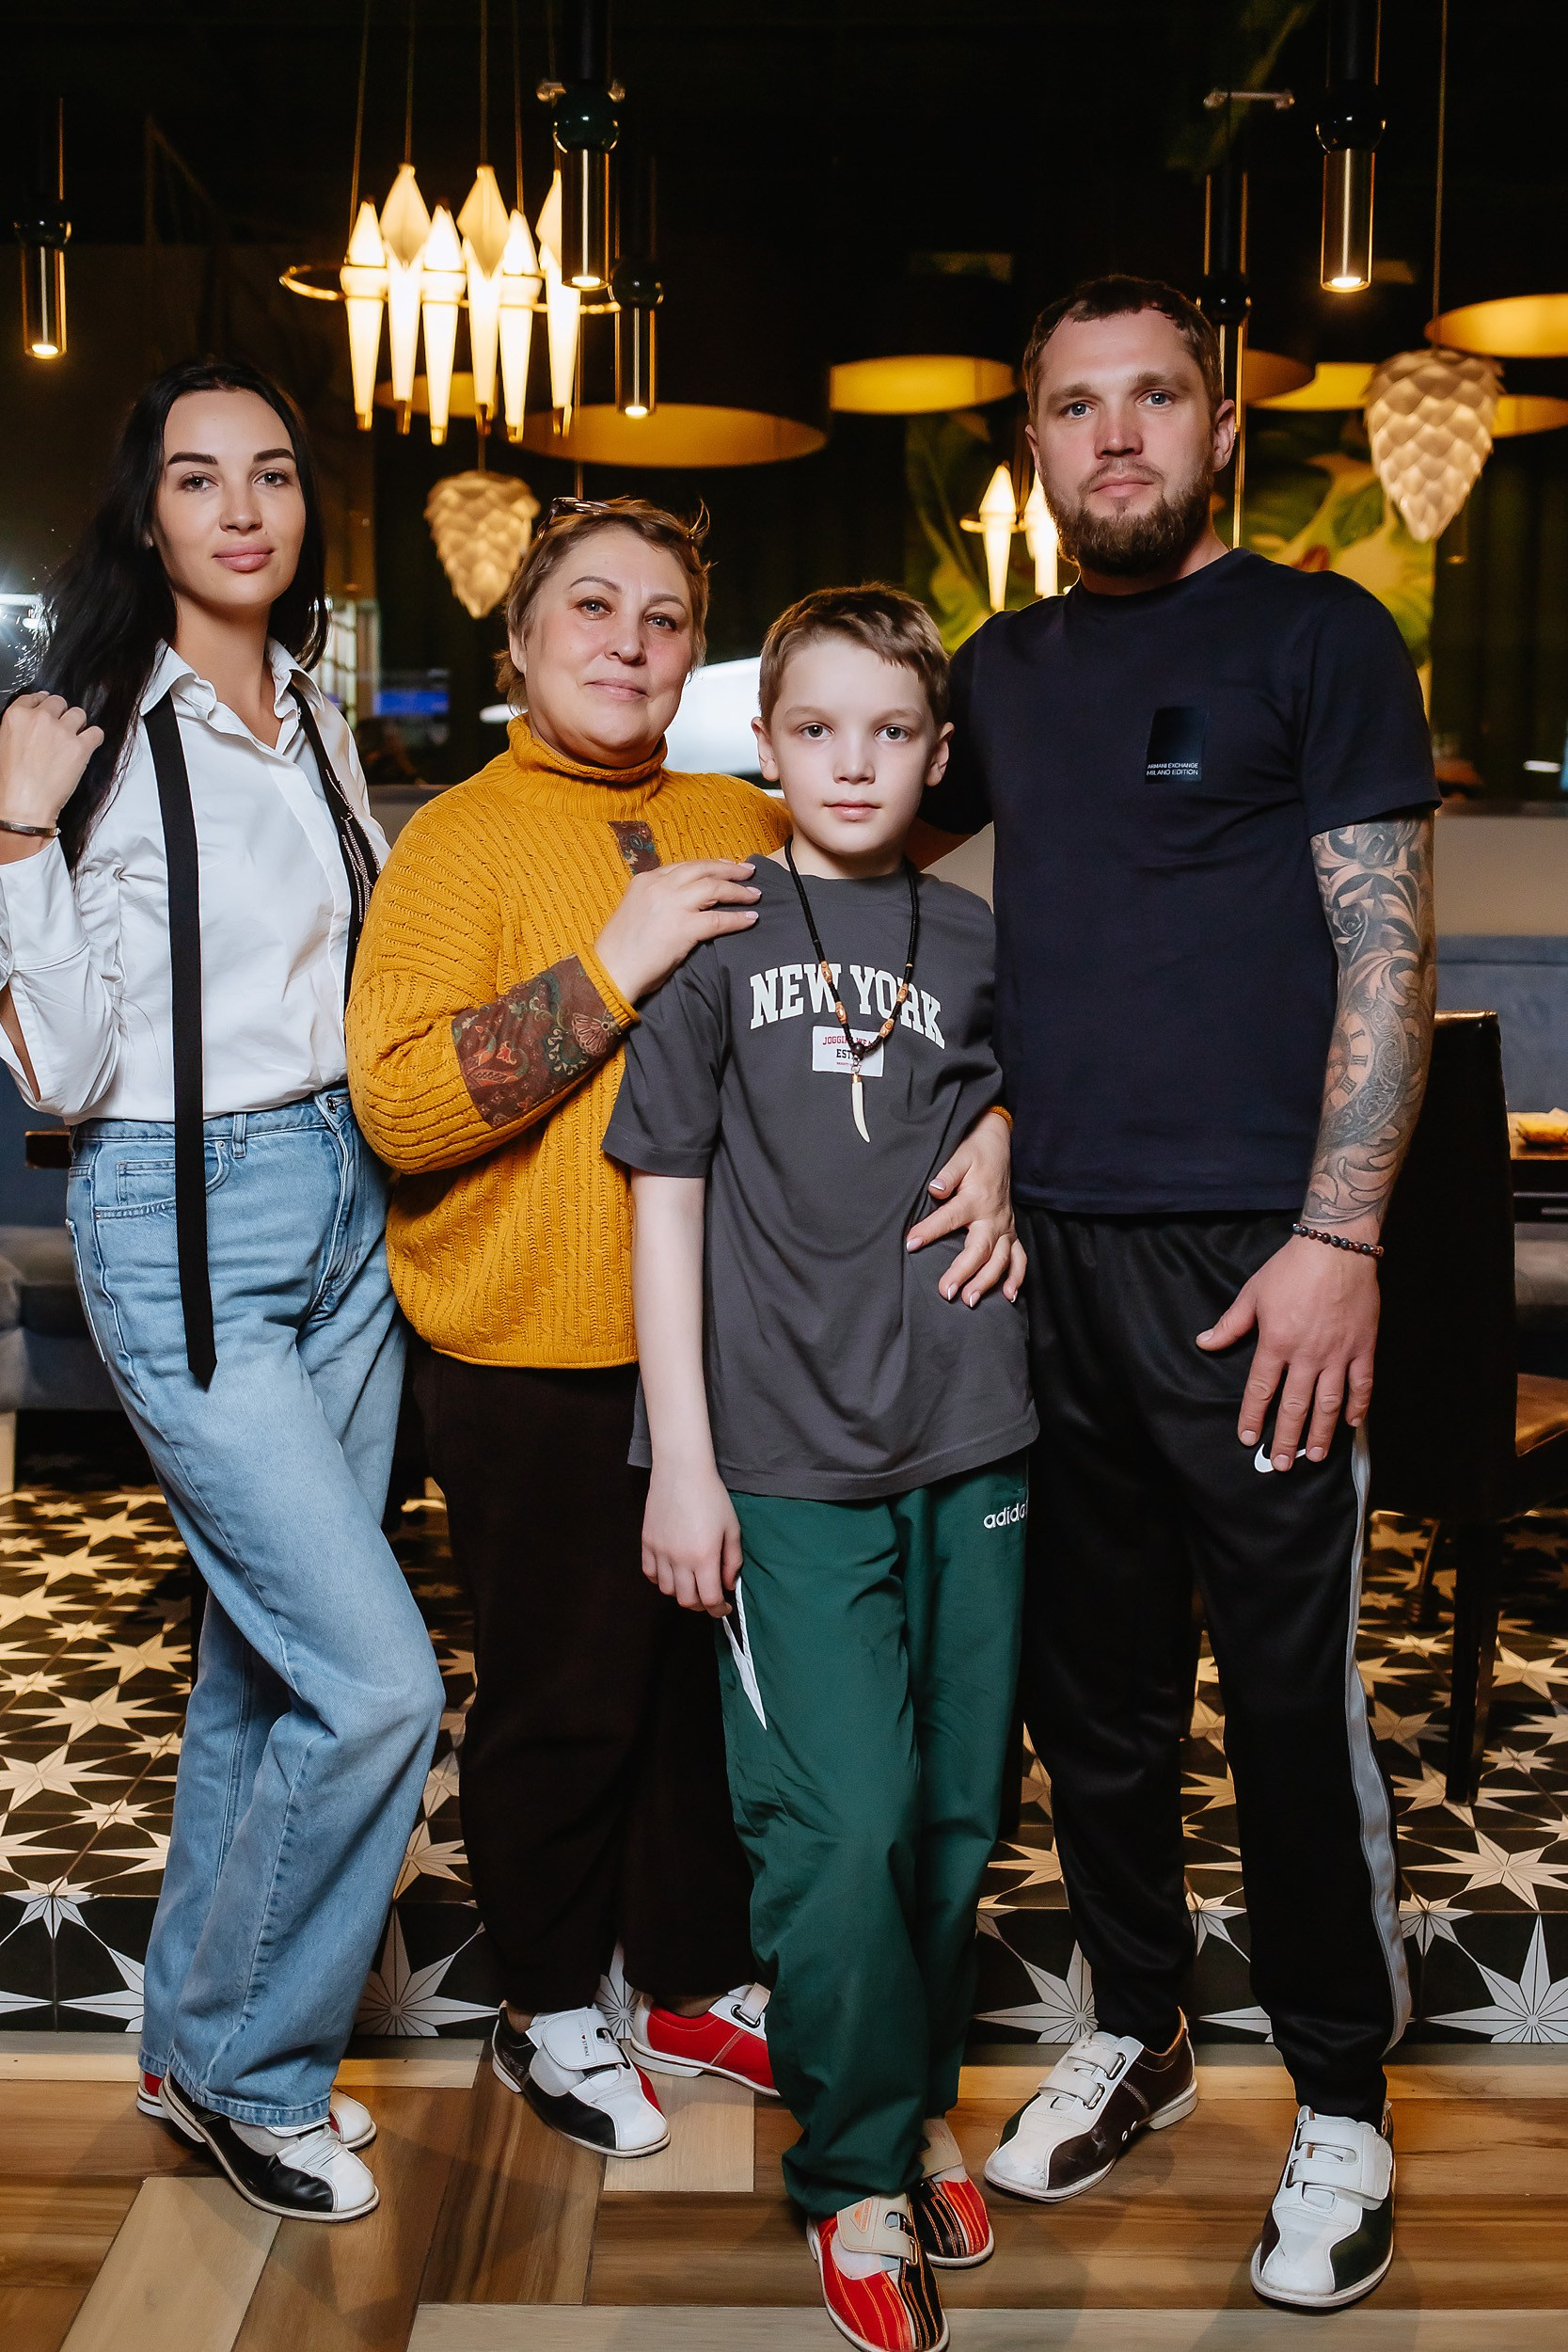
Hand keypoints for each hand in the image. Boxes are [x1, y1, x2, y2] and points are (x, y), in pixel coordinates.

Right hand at [0, 692, 103, 834]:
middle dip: (61, 714)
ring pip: (79, 713)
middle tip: (60, 730)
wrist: (22, 805)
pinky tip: (87, 747)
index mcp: (17, 716)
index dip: (44, 705)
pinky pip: (96, 733)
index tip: (49, 711)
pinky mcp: (80, 747)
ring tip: (73, 740)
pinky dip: (94, 739)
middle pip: (59, 702)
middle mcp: (40, 718)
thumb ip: (18, 727)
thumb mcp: (2, 744)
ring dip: (78, 724)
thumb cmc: (9, 782)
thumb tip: (31, 724)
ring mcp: (62, 731)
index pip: (36, 697)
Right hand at [594, 859, 760, 1003]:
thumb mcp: (636, 910)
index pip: (684, 866)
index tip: (725, 866)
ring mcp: (672, 905)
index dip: (709, 865)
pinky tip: (751, 919)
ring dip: (738, 890)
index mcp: (645, 880)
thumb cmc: (620, 950)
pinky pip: (718, 920)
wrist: (610, 972)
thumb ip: (658, 901)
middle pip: (703, 869)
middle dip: (729, 868)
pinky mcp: (683, 928)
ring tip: (755, 894)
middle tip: (749, 871)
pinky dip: (737, 919)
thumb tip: (684, 903)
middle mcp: (659, 887)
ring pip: (714, 888)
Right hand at [642, 1460, 741, 1617]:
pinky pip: (650, 1574)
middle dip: (700, 1605)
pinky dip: (661, 1579)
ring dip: (681, 1592)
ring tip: (691, 1582)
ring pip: (667, 1590)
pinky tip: (672, 1571)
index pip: (709, 1600)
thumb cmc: (711, 1496)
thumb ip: (732, 1561)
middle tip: (709, 1597)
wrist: (682, 1471)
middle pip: (686, 1600)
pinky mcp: (647, 1543)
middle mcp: (680, 1559)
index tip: (723, 1607)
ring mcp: (660, 1552)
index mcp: (704, 1556)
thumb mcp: (732, 1528)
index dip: (718, 1609)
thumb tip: (727, 1585)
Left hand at [905, 1108, 1024, 1305]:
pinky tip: (1010, 1297)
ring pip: (1000, 1260)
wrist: (997, 1145)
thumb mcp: (960, 1156)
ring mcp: (1006, 1227)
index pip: (949, 1218)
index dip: (929, 1231)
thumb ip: (948, 1173)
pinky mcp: (1012, 1232)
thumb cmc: (975, 1153)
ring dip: (987, 1282)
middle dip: (963, 1272)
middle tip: (947, 1292)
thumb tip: (935, 1189)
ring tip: (970, 1300)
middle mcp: (994, 1216)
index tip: (910, 1244)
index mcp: (976, 1198)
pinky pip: (1019, 1258)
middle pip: (979, 1249)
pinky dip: (1017, 1278)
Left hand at [1196, 1233, 1379, 1467]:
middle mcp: (1308, 1355)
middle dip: (1286, 1438)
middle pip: (1295, 1406)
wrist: (1336, 1248)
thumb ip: (1230, 1324)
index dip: (1253, 1417)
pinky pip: (1362, 1384)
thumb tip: (1204, 1342)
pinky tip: (1351, 1425)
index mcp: (1277, 1343)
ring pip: (1329, 1403)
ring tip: (1314, 1455)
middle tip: (1281, 1464)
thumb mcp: (1253, 1294)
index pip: (1261, 1390)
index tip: (1248, 1439)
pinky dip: (1358, 1406)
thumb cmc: (1291, 1268)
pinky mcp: (1364, 1347)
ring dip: (1321, 1432)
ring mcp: (1339, 1353)